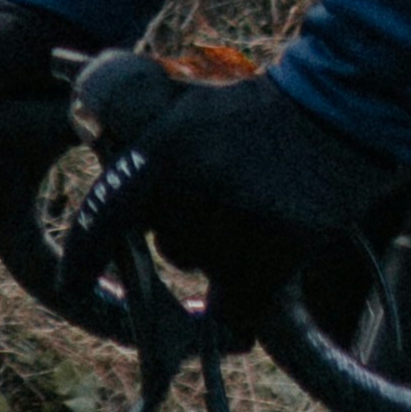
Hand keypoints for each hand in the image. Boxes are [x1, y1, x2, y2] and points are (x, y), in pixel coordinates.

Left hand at [75, 65, 402, 336]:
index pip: (108, 211)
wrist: (338, 108)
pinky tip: (269, 258)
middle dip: (188, 234)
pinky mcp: (279, 247)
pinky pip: (243, 303)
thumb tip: (109, 188)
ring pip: (208, 272)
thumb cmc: (258, 110)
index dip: (85, 255)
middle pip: (169, 246)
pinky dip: (249, 297)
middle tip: (227, 198)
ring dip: (225, 258)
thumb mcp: (190, 111)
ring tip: (259, 211)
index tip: (72, 285)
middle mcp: (195, 183)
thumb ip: (149, 147)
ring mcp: (239, 219)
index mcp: (165, 145)